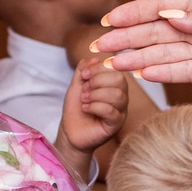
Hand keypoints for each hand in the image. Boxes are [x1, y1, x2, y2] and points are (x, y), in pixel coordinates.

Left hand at [52, 58, 127, 178]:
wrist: (70, 132)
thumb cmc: (76, 109)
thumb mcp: (76, 85)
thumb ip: (83, 70)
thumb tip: (93, 58)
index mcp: (114, 85)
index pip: (115, 69)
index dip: (98, 69)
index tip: (83, 75)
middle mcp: (121, 97)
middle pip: (120, 80)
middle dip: (98, 81)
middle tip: (84, 89)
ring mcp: (121, 111)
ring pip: (117, 95)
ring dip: (96, 94)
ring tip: (84, 99)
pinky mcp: (116, 125)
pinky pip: (111, 111)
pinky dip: (95, 107)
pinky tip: (85, 108)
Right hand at [95, 0, 191, 85]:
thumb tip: (171, 18)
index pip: (159, 5)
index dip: (133, 12)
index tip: (108, 19)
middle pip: (155, 31)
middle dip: (127, 38)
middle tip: (100, 46)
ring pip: (164, 53)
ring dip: (138, 58)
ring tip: (114, 64)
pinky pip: (184, 71)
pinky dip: (164, 73)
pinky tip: (143, 73)